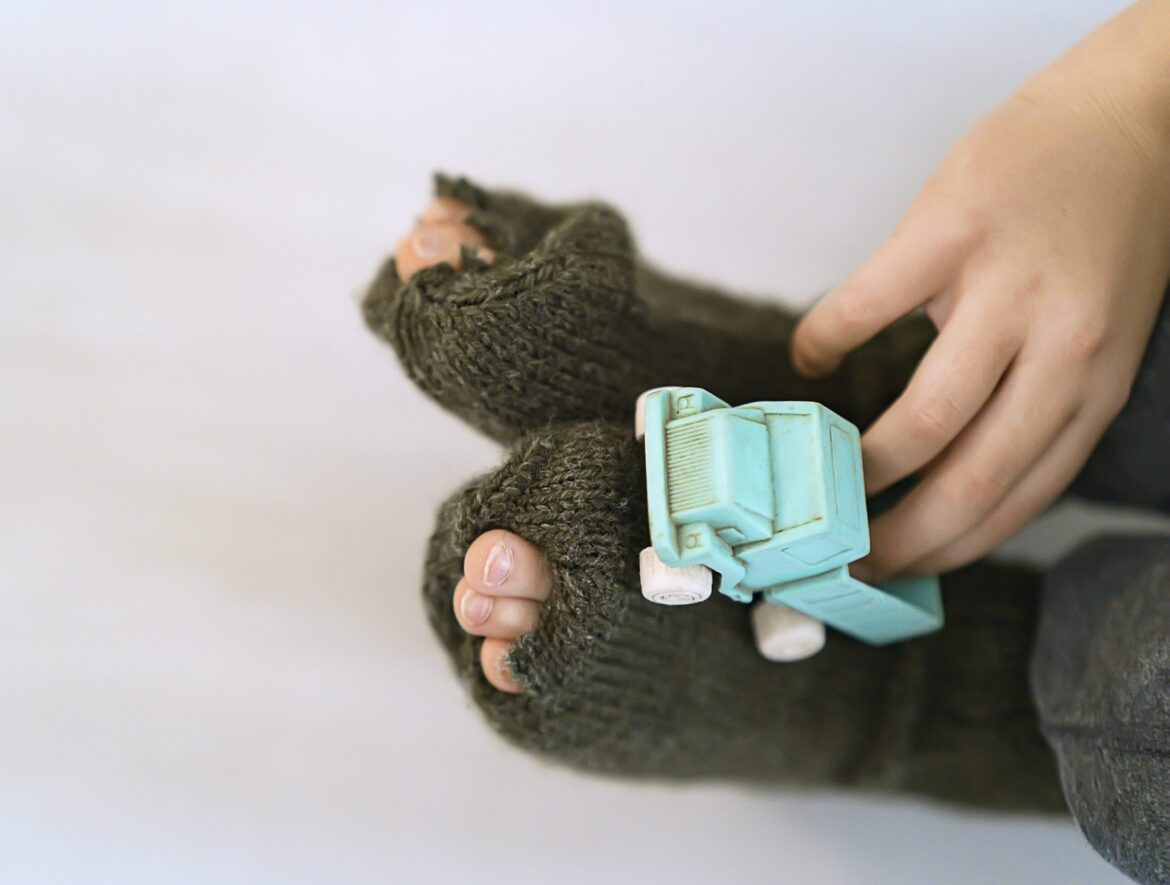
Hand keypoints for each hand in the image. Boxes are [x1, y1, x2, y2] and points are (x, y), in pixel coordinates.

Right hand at [792, 3, 1169, 579]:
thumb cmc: (1112, 237)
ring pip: (926, 413)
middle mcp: (1062, 348)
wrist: (1139, 120)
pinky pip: (868, 305)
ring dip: (864, 460)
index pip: (1017, 498)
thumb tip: (950, 476)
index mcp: (1096, 386)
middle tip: (847, 553)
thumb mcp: (1104, 340)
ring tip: (824, 474)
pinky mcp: (951, 228)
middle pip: (969, 475)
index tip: (896, 573)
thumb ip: (1041, 405)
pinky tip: (811, 357)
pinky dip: (826, 339)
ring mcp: (1005, 286)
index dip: (950, 549)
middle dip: (899, 533)